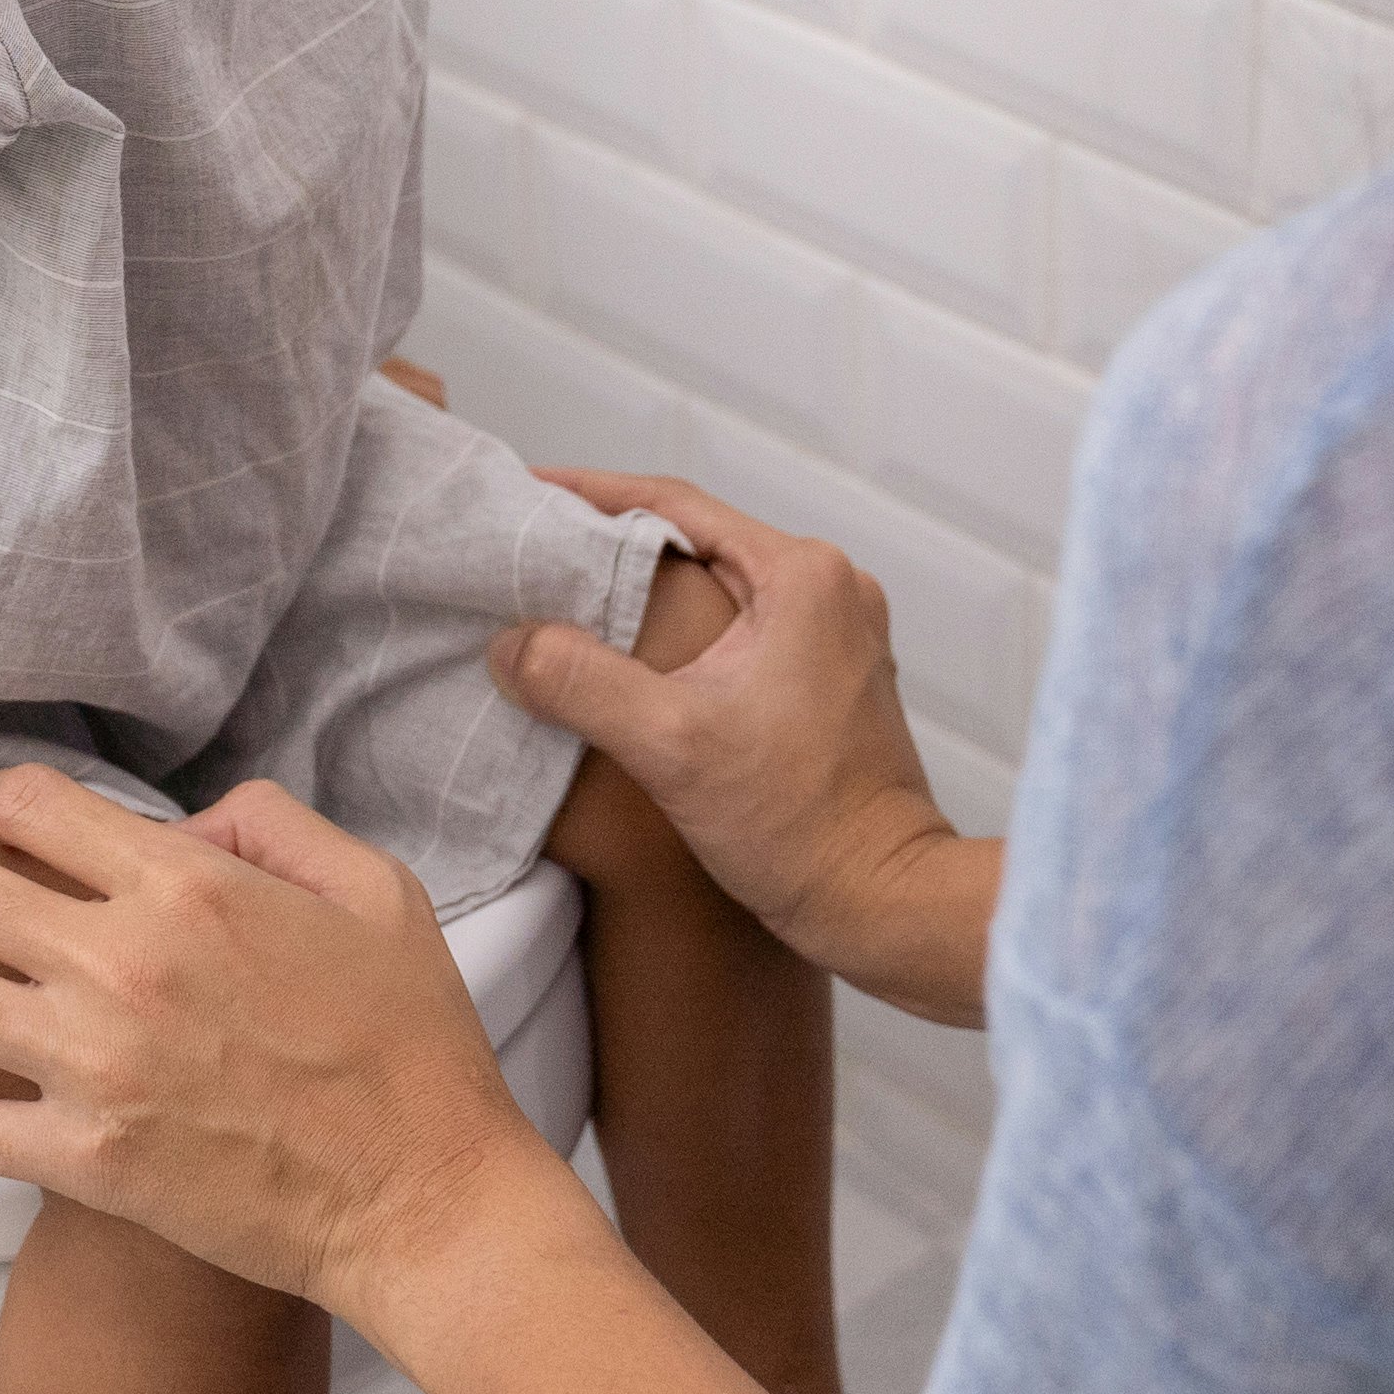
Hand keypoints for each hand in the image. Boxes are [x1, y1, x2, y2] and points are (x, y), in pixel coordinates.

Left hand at [0, 766, 570, 1326]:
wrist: (425, 1201)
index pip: (26, 802)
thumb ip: (273, 826)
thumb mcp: (375, 890)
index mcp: (190, 884)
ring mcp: (93, 1065)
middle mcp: (124, 961)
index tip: (0, 823)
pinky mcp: (83, 1161)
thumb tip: (186, 823)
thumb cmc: (412, 1048)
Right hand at [492, 471, 991, 1020]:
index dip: (591, 494)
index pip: (674, 503)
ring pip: (723, 585)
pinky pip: (747, 625)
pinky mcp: (836, 676)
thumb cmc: (796, 825)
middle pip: (699, 540)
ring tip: (571, 598)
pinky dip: (689, 629)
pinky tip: (637, 656)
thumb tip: (510, 645)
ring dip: (651, 590)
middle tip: (536, 547)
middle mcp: (833, 588)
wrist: (882, 901)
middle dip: (614, 542)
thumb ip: (581, 683)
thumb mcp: (670, 746)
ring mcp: (841, 633)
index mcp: (803, 576)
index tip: (528, 492)